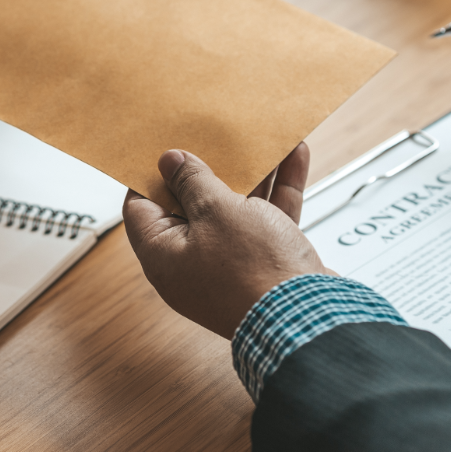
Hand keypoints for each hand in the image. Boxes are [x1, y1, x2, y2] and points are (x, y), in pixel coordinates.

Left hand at [122, 144, 331, 338]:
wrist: (308, 317)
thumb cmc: (254, 272)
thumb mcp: (216, 211)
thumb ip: (194, 182)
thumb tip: (170, 162)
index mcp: (163, 255)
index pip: (141, 208)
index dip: (150, 173)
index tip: (163, 146)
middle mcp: (192, 263)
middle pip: (192, 205)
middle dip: (209, 168)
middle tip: (212, 134)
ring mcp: (230, 265)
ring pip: (235, 209)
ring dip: (252, 174)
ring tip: (260, 138)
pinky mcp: (264, 264)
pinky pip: (266, 219)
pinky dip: (278, 191)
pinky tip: (294, 156)